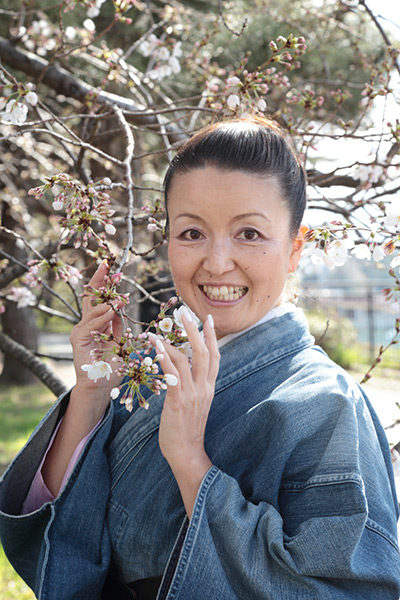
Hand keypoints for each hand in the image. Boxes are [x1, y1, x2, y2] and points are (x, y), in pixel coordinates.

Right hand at [70, 261, 123, 396]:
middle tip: (107, 265)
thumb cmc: (110, 367)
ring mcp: (81, 330)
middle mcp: (87, 324)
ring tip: (117, 290)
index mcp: (98, 323)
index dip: (106, 284)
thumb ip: (118, 326)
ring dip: (105, 298)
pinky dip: (100, 317)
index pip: (101, 299)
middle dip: (99, 281)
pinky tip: (109, 310)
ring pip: (92, 309)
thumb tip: (120, 307)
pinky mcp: (78, 339)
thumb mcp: (119, 342)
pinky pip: (90, 324)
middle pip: (92, 297)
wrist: (99, 387)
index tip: (113, 268)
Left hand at [150, 312, 219, 516]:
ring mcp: (193, 394)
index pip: (215, 357)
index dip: (212, 337)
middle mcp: (204, 388)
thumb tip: (184, 371)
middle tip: (185, 313)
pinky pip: (173, 375)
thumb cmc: (186, 430)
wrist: (187, 453)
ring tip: (159, 329)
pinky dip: (165, 358)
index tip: (208, 319)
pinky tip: (157, 347)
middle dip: (195, 331)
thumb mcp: (195, 404)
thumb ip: (193, 386)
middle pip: (205, 352)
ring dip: (174, 341)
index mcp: (209, 388)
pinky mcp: (179, 401)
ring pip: (188, 360)